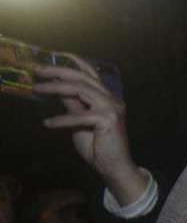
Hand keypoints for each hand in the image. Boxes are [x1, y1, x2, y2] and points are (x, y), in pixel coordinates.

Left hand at [32, 55, 147, 206]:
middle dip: (58, 71)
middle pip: (82, 78)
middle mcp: (112, 99)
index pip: (91, 74)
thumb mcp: (79, 122)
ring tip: (37, 90)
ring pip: (80, 90)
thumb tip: (58, 91)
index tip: (55, 55)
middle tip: (37, 71)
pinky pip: (79, 115)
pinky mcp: (107, 120)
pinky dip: (61, 119)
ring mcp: (112, 108)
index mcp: (108, 97)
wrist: (114, 167)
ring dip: (55, 88)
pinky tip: (48, 123)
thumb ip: (73, 106)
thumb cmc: (98, 147)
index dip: (74, 62)